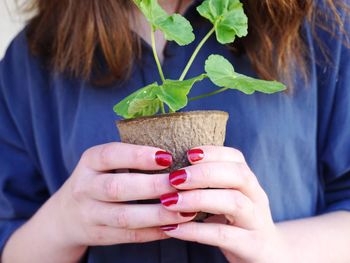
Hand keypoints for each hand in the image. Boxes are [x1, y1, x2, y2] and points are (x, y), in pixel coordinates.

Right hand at [51, 142, 196, 248]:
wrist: (66, 216)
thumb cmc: (97, 180)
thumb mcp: (103, 163)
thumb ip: (130, 157)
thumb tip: (172, 155)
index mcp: (89, 161)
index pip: (111, 155)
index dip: (138, 156)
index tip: (166, 157)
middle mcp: (85, 188)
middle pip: (117, 188)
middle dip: (152, 186)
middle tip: (180, 184)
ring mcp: (89, 214)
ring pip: (125, 217)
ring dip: (158, 214)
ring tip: (186, 210)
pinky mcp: (99, 235)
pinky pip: (129, 236)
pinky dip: (153, 232)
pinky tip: (174, 226)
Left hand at [159, 146, 293, 262]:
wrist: (269, 257)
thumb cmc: (238, 224)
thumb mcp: (228, 200)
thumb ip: (210, 186)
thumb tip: (171, 171)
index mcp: (249, 183)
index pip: (235, 158)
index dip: (212, 152)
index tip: (188, 153)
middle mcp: (256, 198)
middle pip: (238, 175)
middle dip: (204, 173)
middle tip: (174, 178)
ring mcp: (256, 222)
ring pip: (233, 203)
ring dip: (198, 199)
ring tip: (170, 201)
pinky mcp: (252, 246)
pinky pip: (223, 236)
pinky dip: (195, 230)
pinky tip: (173, 227)